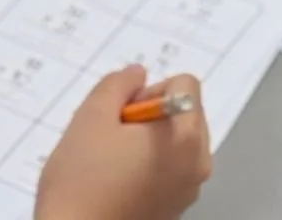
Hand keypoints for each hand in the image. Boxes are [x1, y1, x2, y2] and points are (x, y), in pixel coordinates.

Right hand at [37, 69, 210, 219]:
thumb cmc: (83, 179)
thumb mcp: (90, 117)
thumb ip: (117, 85)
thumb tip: (137, 75)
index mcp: (186, 137)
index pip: (185, 85)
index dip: (149, 90)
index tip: (122, 113)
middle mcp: (198, 163)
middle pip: (184, 113)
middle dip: (151, 114)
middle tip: (113, 135)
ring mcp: (189, 190)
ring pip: (175, 141)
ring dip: (148, 139)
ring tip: (111, 159)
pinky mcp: (175, 208)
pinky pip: (170, 169)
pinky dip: (149, 164)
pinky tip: (117, 180)